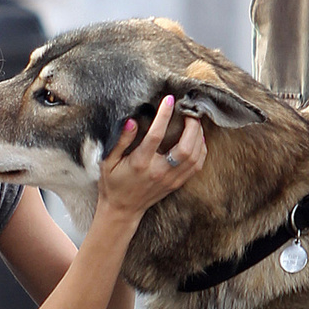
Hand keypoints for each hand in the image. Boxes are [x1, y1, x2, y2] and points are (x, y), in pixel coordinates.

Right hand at [97, 95, 205, 220]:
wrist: (122, 209)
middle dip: (191, 126)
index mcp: (140, 164)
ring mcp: (170, 179)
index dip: (164, 115)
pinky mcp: (176, 184)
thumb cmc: (113, 183)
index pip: (155, 136)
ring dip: (198, 136)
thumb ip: (120, 141)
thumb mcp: (108, 162)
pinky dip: (201, 150)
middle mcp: (158, 172)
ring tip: (195, 122)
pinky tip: (198, 139)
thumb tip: (131, 121)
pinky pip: (196, 166)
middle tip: (190, 111)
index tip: (169, 99)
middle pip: (184, 147)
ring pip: (194, 156)